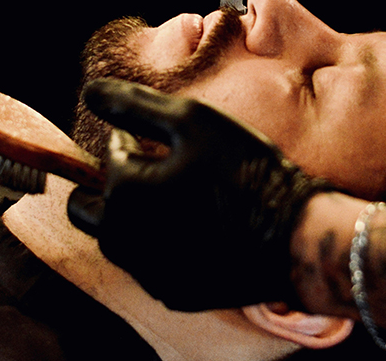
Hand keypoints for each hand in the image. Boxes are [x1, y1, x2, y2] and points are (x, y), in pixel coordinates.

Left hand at [67, 78, 331, 311]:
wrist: (294, 239)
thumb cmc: (245, 172)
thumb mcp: (193, 121)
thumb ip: (135, 104)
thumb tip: (91, 92)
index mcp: (123, 193)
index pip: (109, 156)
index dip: (132, 139)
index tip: (164, 138)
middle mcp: (123, 241)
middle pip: (92, 208)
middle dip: (114, 186)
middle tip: (154, 171)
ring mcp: (147, 273)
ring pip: (118, 241)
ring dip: (134, 217)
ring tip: (176, 198)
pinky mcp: (173, 294)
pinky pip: (150, 266)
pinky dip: (161, 246)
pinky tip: (196, 230)